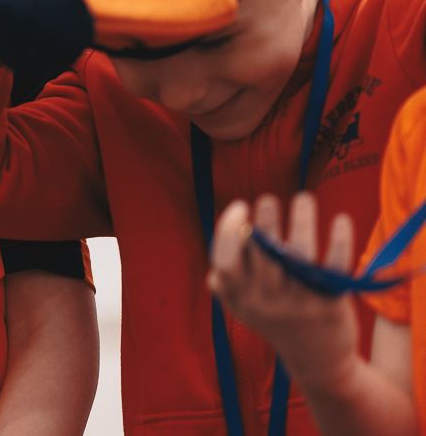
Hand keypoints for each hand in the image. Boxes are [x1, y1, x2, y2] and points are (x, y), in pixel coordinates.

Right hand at [208, 192, 359, 389]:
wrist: (318, 364)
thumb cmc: (276, 325)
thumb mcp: (243, 309)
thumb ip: (228, 283)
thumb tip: (222, 249)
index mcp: (242, 298)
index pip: (226, 262)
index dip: (228, 230)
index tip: (241, 207)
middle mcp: (267, 302)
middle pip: (264, 253)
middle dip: (266, 220)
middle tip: (269, 200)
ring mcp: (299, 303)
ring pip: (298, 255)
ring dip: (301, 221)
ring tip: (303, 199)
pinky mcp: (331, 305)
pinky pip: (335, 268)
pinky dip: (340, 241)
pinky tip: (342, 220)